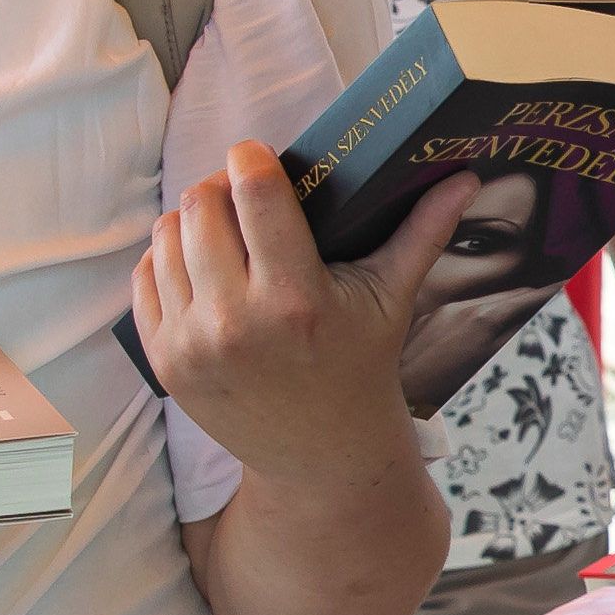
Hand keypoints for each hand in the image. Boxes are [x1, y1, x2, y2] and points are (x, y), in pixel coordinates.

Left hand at [148, 146, 515, 456]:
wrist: (321, 459)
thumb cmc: (360, 368)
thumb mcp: (391, 300)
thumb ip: (424, 232)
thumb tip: (468, 176)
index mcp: (296, 299)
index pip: (252, 193)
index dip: (250, 159)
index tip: (258, 156)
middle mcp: (236, 322)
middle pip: (200, 205)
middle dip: (220, 187)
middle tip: (244, 195)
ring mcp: (193, 344)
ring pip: (166, 236)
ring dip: (192, 222)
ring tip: (226, 233)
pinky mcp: (164, 361)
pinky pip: (145, 277)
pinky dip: (167, 260)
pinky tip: (203, 268)